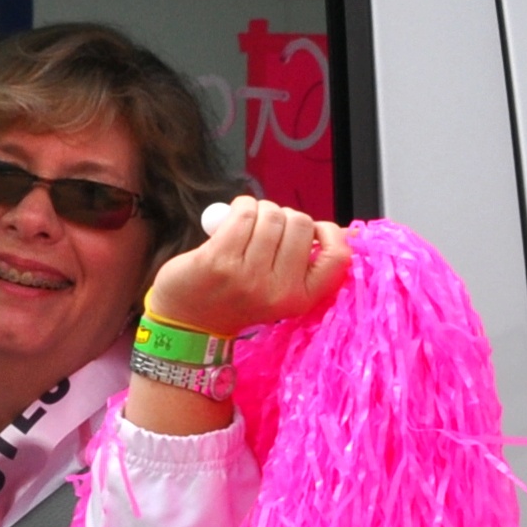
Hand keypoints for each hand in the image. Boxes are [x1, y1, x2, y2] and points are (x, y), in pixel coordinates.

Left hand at [143, 196, 350, 339]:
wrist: (189, 320)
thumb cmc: (238, 298)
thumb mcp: (280, 292)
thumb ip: (304, 264)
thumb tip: (337, 229)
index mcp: (301, 299)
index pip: (337, 258)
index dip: (331, 233)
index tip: (315, 229)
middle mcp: (279, 290)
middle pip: (301, 225)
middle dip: (286, 216)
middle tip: (269, 227)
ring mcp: (248, 276)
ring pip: (272, 216)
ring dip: (260, 210)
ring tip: (248, 222)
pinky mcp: (219, 260)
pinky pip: (243, 214)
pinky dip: (241, 206)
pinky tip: (233, 216)